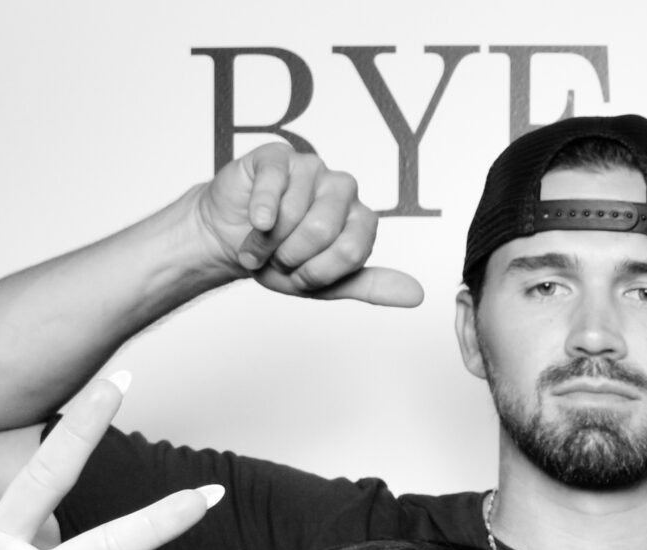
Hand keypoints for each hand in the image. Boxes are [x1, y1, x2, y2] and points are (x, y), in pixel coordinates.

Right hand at [187, 142, 423, 306]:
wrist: (230, 240)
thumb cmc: (280, 258)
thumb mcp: (328, 283)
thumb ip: (372, 286)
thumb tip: (417, 295)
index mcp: (360, 219)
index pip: (352, 250)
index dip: (319, 272)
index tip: (302, 277)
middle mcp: (343, 190)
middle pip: (323, 230)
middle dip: (292, 256)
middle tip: (278, 258)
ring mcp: (311, 168)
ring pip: (294, 211)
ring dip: (268, 240)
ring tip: (260, 242)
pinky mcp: (277, 157)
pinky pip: (273, 185)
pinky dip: (260, 211)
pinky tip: (255, 221)